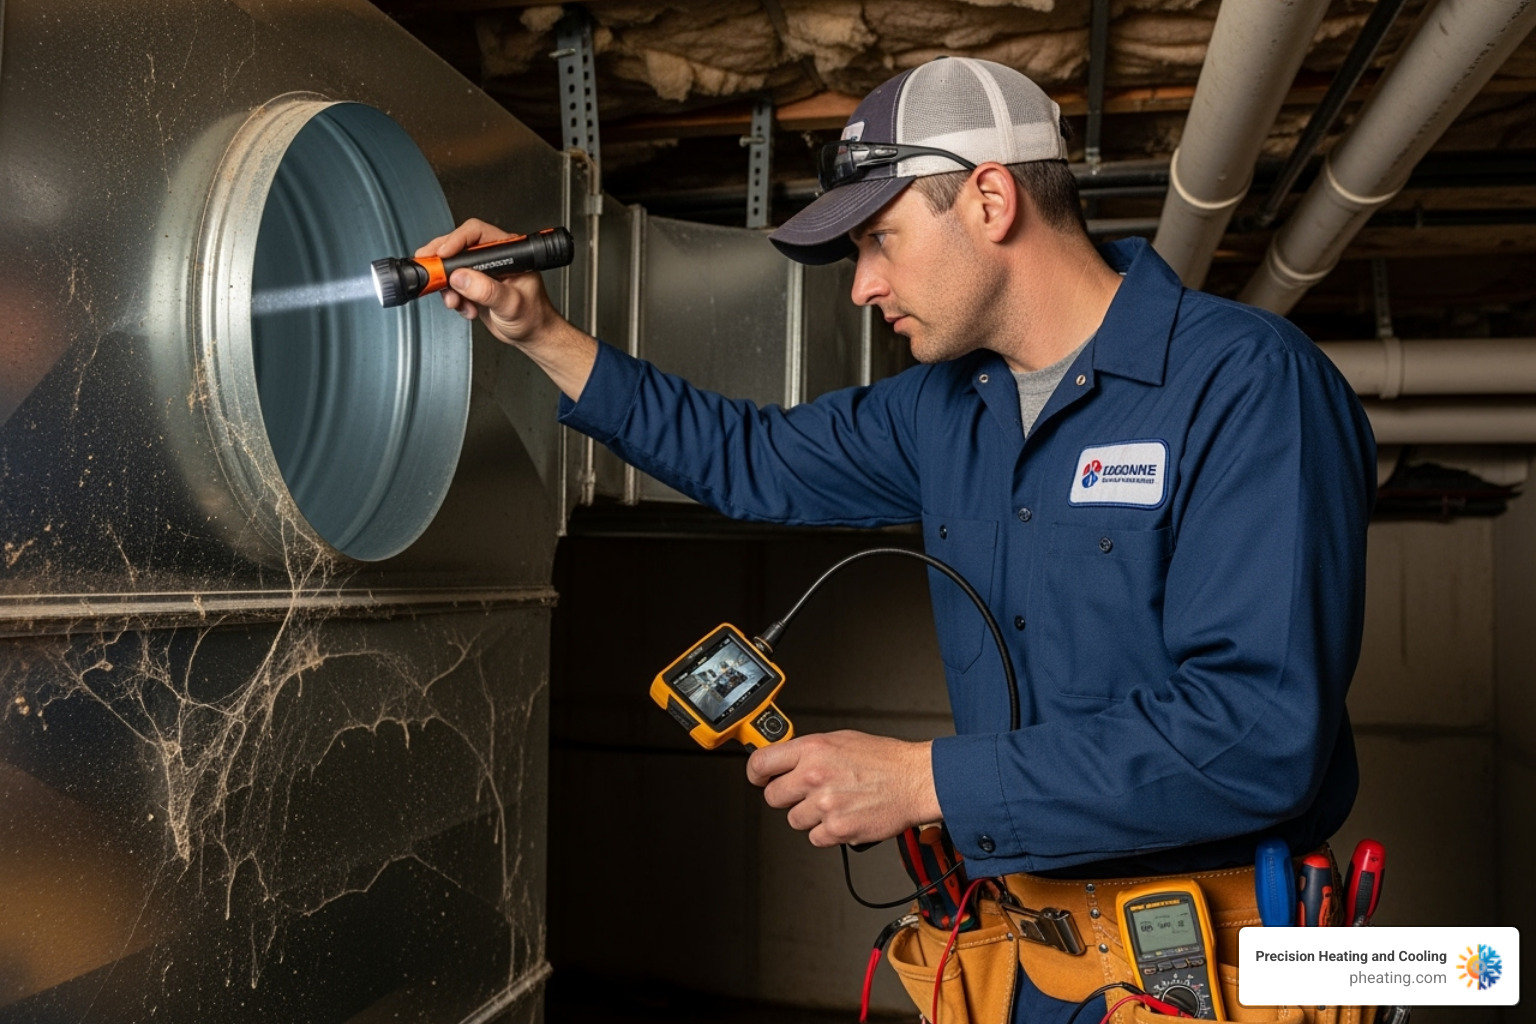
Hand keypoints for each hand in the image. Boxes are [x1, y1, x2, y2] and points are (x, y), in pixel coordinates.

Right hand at [415, 219, 597, 398]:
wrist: (532, 335)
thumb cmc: (533, 317)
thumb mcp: (511, 304)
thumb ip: (487, 290)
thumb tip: (462, 277)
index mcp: (508, 252)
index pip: (476, 233)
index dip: (456, 240)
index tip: (443, 254)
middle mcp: (493, 258)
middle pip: (458, 248)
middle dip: (442, 262)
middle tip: (430, 271)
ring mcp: (482, 273)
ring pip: (452, 269)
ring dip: (447, 286)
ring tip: (456, 301)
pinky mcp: (474, 287)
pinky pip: (453, 286)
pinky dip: (454, 299)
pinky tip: (467, 309)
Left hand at [745, 731, 939, 846]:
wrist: (915, 780)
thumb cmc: (885, 760)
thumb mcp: (841, 740)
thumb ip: (810, 751)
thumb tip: (786, 760)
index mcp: (812, 750)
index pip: (761, 763)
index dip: (756, 774)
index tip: (759, 778)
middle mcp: (814, 776)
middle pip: (772, 797)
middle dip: (786, 797)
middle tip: (805, 793)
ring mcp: (824, 805)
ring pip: (794, 820)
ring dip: (810, 816)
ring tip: (835, 802)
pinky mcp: (837, 830)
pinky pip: (815, 837)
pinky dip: (827, 832)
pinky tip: (844, 815)